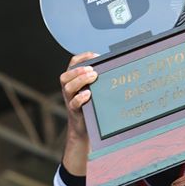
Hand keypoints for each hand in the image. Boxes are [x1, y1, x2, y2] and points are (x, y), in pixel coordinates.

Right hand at [59, 52, 97, 175]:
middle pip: (65, 75)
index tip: (95, 55)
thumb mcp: (96, 89)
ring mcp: (70, 100)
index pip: (72, 63)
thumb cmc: (94, 105)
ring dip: (80, 80)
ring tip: (93, 76)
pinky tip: (88, 94)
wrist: (86, 129)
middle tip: (93, 69)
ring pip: (68, 87)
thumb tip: (119, 65)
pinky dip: (80, 98)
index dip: (82, 57)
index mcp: (74, 80)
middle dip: (78, 70)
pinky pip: (73, 104)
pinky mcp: (74, 112)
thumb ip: (101, 79)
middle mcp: (69, 89)